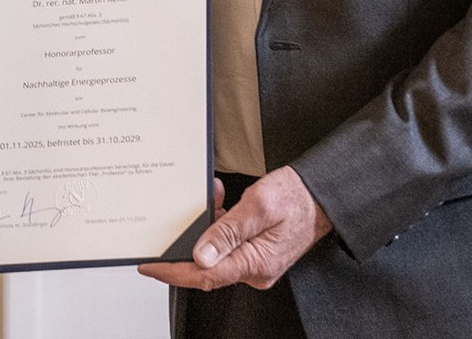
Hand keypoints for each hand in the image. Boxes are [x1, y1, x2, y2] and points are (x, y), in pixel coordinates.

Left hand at [138, 167, 331, 291]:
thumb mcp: (258, 206)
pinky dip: (219, 222)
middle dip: (188, 242)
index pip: (205, 275)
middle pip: (207, 266)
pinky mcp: (256, 252)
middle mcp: (255, 269)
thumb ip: (228, 231)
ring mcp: (256, 261)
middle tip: (168, 228)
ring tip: (210, 198)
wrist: (321, 196)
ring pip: (216, 251)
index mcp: (255, 263)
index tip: (150, 266)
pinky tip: (220, 201)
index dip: (173, 272)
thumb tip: (201, 255)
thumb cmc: (296, 197)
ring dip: (206, 225)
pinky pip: (228, 243)